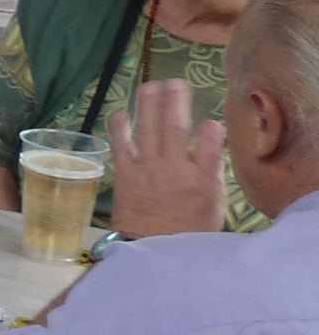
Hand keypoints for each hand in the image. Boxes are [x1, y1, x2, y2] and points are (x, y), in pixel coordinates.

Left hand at [107, 77, 226, 238]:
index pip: (212, 144)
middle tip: (175, 83)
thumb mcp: (214, 206)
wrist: (154, 252)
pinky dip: (120, 127)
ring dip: (149, 105)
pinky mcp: (125, 176)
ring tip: (151, 85)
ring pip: (149, 130)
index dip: (212, 129)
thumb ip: (213, 175)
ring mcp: (148, 171)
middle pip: (177, 128)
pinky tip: (120, 113)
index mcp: (203, 180)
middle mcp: (175, 170)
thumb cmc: (189, 230)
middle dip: (176, 102)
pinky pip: (121, 145)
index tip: (211, 122)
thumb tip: (213, 148)